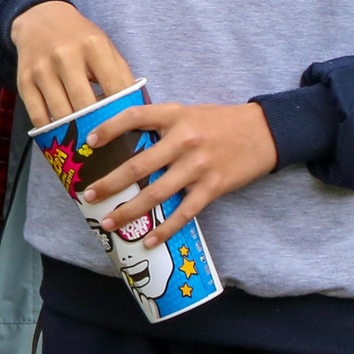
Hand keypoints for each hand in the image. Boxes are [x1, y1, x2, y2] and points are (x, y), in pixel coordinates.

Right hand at [10, 0, 135, 126]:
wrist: (40, 19)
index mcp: (93, 46)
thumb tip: (134, 108)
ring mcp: (41, 69)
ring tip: (83, 136)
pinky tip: (60, 129)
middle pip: (85, 104)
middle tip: (104, 138)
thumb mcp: (105, 46)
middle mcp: (65, 56)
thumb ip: (121, 75)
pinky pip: (37, 115)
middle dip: (96, 125)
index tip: (124, 126)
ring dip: (73, 130)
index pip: (114, 88)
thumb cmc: (79, 38)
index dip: (121, 111)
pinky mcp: (23, 81)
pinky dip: (50, 128)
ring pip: (61, 113)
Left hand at [82, 101, 277, 233]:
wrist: (266, 131)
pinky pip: (184, 212)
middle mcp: (184, 140)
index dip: (108, 129)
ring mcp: (198, 165)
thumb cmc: (221, 122)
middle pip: (137, 166)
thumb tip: (125, 141)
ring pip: (155, 194)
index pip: (133, 117)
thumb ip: (161, 124)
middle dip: (109, 184)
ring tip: (108, 222)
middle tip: (87, 197)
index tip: (89, 143)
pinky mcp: (213, 186)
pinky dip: (164, 229)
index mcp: (174, 115)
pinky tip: (148, 240)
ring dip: (129, 211)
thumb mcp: (189, 112)